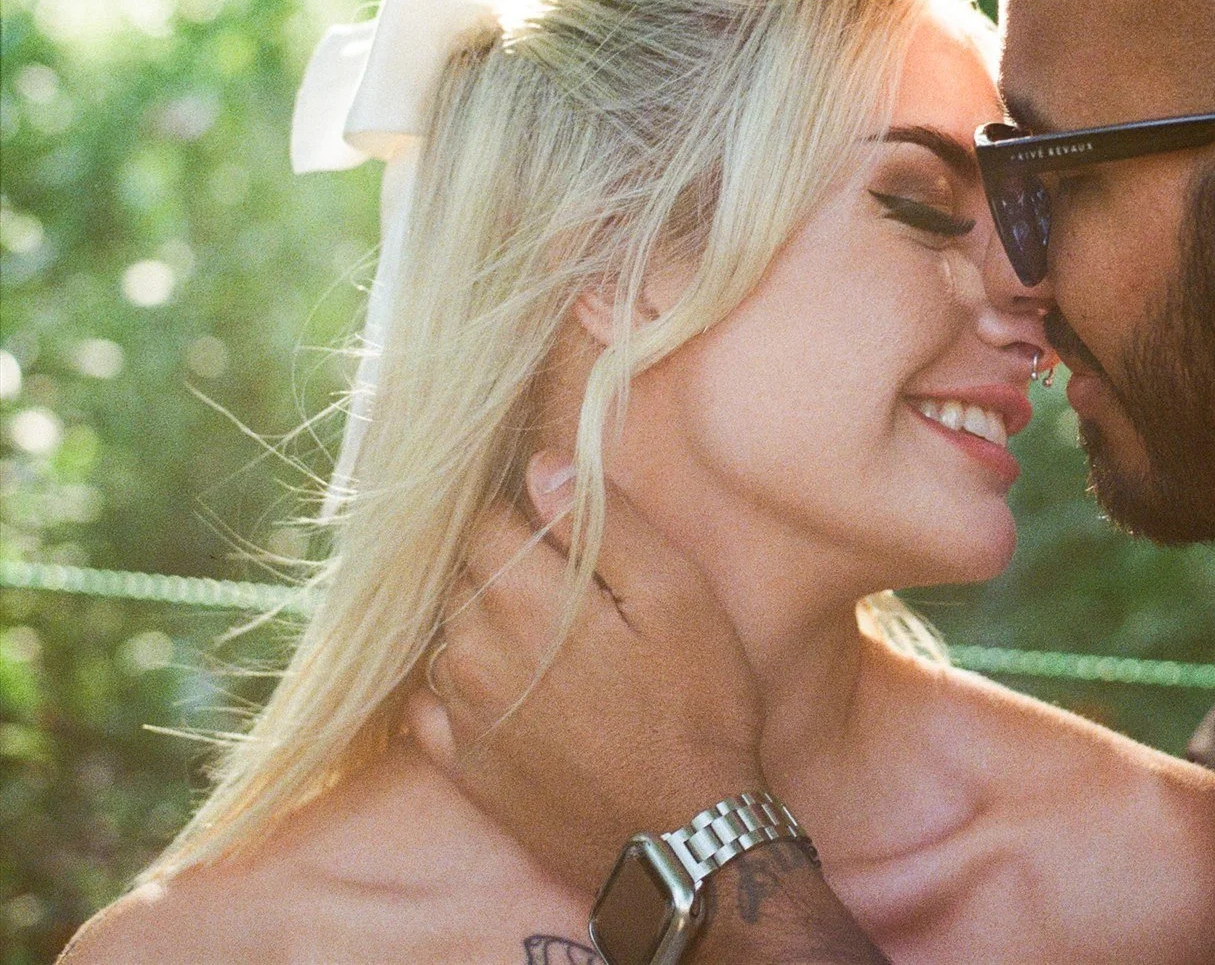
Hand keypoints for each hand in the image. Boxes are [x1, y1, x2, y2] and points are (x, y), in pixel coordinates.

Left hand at [407, 452, 765, 893]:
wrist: (680, 837)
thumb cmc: (696, 708)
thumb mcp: (680, 598)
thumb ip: (609, 525)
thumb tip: (542, 466)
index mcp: (526, 596)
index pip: (484, 519)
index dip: (521, 513)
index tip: (560, 529)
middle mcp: (475, 647)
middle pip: (459, 571)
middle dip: (500, 562)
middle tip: (560, 582)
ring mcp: (462, 711)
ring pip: (445, 630)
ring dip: (479, 619)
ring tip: (541, 635)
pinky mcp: (462, 764)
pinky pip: (428, 700)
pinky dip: (454, 682)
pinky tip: (500, 685)